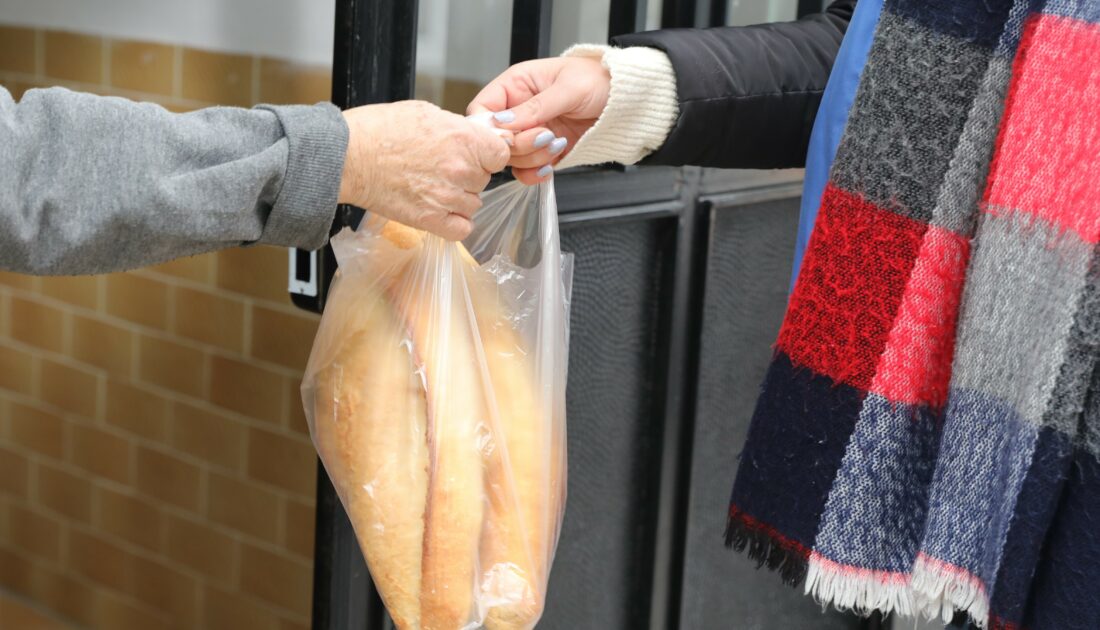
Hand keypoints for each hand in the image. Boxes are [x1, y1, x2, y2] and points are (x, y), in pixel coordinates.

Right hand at [339, 101, 511, 239]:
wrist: (348, 156)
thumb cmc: (379, 130)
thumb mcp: (426, 113)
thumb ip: (457, 127)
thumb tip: (474, 135)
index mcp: (464, 139)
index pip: (501, 154)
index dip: (488, 154)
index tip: (477, 154)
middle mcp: (461, 169)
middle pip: (485, 179)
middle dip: (469, 174)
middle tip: (442, 167)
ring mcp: (448, 196)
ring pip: (474, 204)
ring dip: (459, 198)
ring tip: (433, 186)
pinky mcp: (431, 219)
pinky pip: (461, 228)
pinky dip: (454, 222)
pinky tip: (439, 210)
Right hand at [468, 56, 609, 183]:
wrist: (627, 102)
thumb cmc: (599, 81)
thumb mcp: (568, 89)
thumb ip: (535, 107)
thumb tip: (502, 122)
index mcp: (516, 85)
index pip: (482, 109)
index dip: (488, 128)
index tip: (507, 136)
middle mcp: (518, 111)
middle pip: (495, 140)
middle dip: (518, 145)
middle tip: (545, 136)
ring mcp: (529, 133)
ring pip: (510, 159)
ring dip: (532, 158)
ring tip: (558, 144)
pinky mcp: (542, 152)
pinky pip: (526, 170)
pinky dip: (536, 172)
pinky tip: (552, 163)